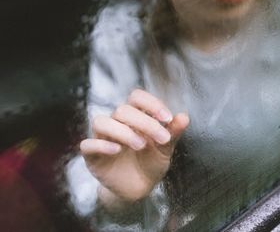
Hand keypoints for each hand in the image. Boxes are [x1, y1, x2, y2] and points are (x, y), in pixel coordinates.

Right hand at [80, 89, 188, 205]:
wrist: (138, 190)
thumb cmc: (151, 163)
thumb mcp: (165, 149)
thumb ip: (173, 133)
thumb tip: (184, 116)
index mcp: (134, 117)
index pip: (136, 97)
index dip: (151, 103)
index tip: (168, 118)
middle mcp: (116, 123)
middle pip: (122, 110)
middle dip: (145, 123)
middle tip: (163, 139)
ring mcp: (102, 138)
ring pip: (101, 122)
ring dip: (123, 131)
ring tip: (141, 145)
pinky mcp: (92, 157)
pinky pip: (87, 145)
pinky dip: (101, 145)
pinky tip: (117, 150)